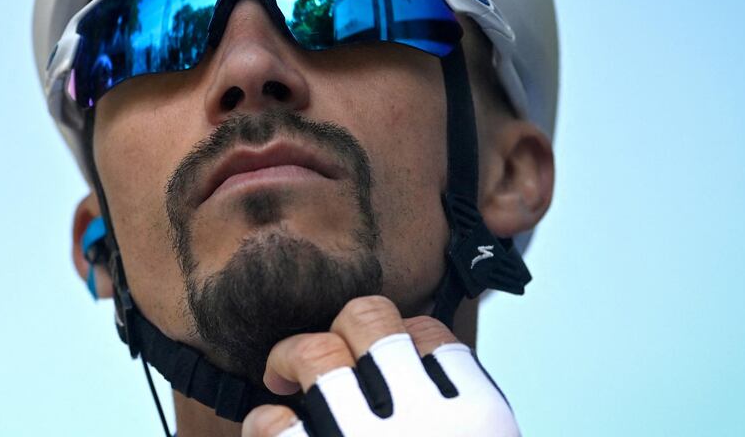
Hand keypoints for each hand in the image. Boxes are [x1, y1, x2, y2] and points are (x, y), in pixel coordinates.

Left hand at [241, 296, 517, 436]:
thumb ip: (462, 416)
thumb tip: (424, 380)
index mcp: (480, 418)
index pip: (433, 335)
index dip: (398, 337)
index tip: (382, 358)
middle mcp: (427, 421)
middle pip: (369, 319)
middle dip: (339, 328)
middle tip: (323, 355)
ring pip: (316, 352)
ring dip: (291, 356)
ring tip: (282, 375)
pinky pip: (274, 421)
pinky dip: (264, 422)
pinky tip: (270, 429)